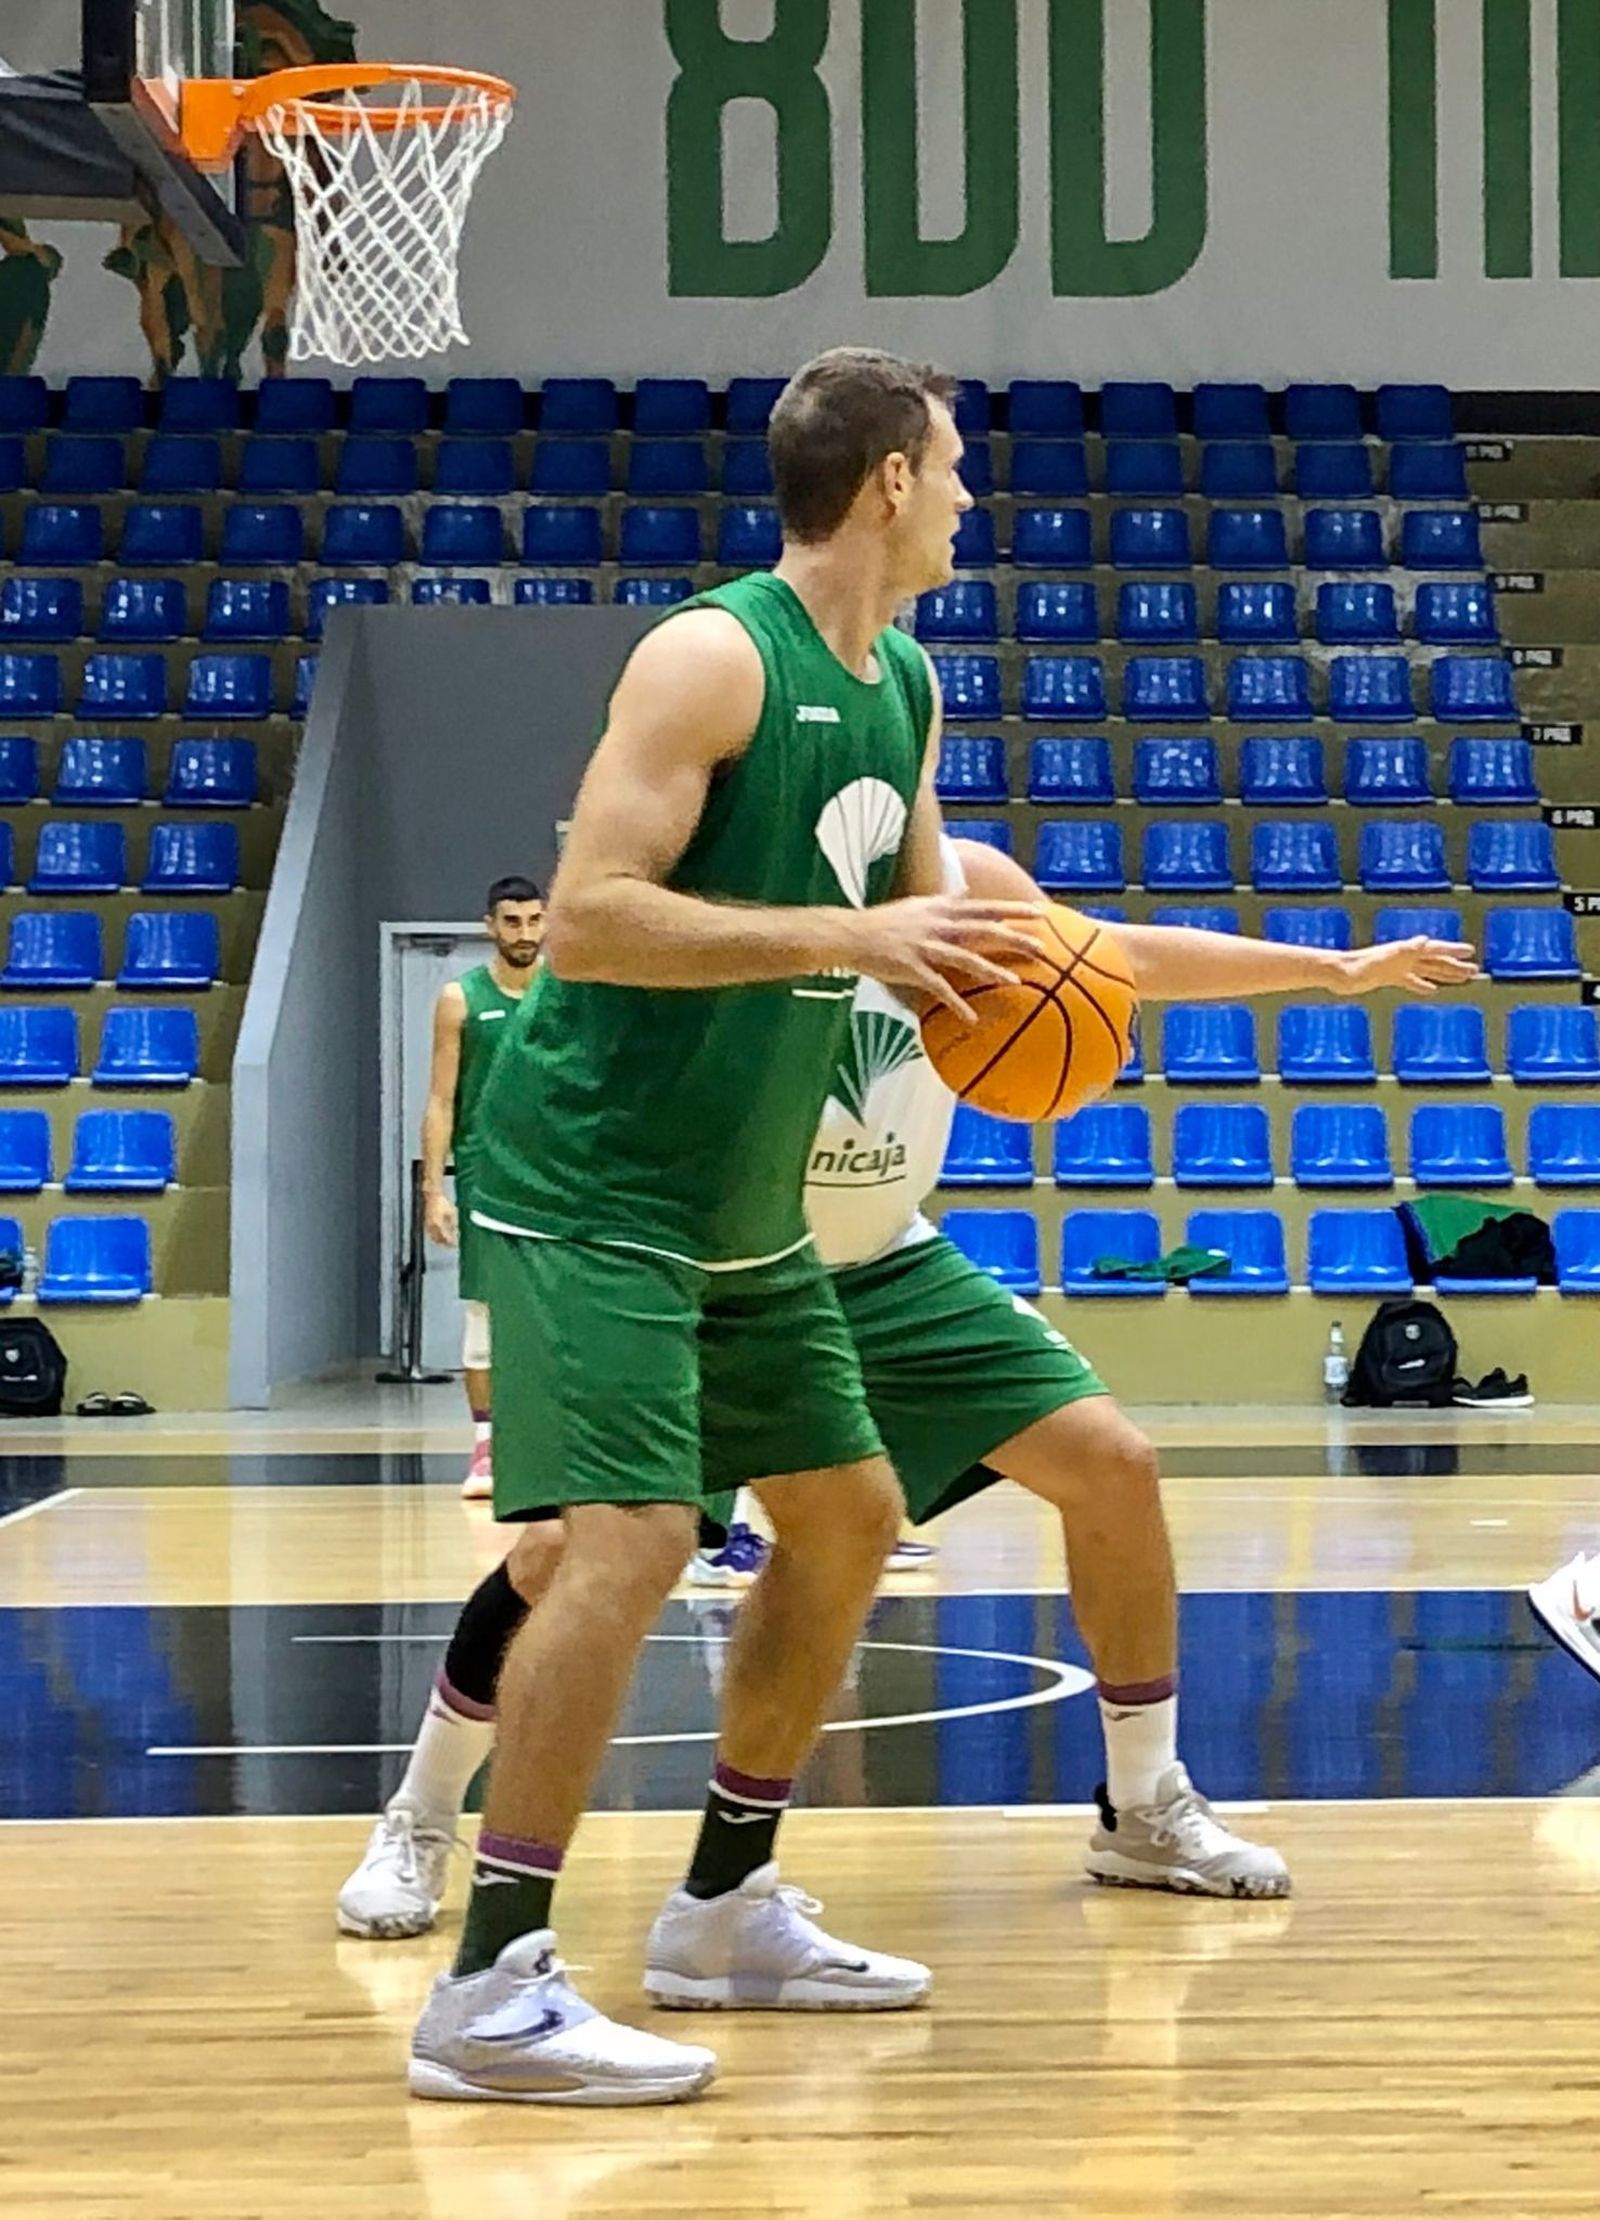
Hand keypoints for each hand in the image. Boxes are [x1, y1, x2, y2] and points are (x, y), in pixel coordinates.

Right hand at [424, 1189, 458, 1246]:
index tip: (456, 1244)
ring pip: (433, 1237)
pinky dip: (435, 1236)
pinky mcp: (425, 1223)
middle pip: (438, 1239)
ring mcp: (427, 1225)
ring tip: (446, 1241)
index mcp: (438, 1224)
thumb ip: (453, 1223)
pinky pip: (430, 1233)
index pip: (445, 1237)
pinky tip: (440, 1235)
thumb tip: (456, 1232)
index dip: (450, 1242)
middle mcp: (431, 1226)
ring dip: (440, 1240)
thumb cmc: (443, 1202)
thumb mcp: (452, 1212)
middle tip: (451, 1244)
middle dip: (445, 1243)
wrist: (432, 1195)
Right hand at [850, 895, 1047, 1022]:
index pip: (984, 908)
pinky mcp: (913, 969)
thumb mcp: (918, 905)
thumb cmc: (884, 921)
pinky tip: (972, 1018)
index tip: (1039, 914)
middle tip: (1042, 948)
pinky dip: (957, 1004)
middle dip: (1015, 938)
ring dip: (992, 970)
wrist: (851, 935)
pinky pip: (940, 988)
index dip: (1012, 910)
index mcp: (941, 909)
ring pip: (966, 958)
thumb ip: (945, 900)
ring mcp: (926, 947)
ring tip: (1015, 982)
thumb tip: (966, 893)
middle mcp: (938, 925)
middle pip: (983, 930)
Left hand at [1331, 937, 1478, 996]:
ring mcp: (1396, 967)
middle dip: (1455, 965)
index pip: (1435, 949)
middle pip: (1435, 960)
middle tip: (1474, 971)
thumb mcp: (1384, 958)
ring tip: (1461, 979)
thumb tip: (1425, 940)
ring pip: (1426, 970)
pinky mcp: (1388, 978)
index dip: (1453, 951)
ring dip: (1444, 974)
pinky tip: (1431, 990)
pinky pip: (1410, 982)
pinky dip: (1422, 985)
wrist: (1336, 972)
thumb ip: (1405, 950)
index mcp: (1405, 951)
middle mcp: (1403, 957)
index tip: (1471, 952)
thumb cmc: (1357, 966)